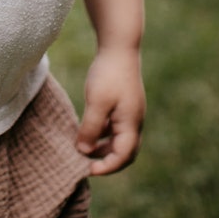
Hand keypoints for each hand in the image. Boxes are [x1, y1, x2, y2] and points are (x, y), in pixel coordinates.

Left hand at [76, 47, 145, 175]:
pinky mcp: (125, 105)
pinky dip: (104, 134)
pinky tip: (89, 130)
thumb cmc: (109, 75)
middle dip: (107, 161)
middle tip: (86, 164)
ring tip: (84, 149)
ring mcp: (131, 113)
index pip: (123, 157)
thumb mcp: (97, 103)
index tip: (88, 170)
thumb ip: (91, 129)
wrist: (119, 47)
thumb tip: (83, 151)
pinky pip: (116, 128)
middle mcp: (135, 122)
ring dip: (104, 148)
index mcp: (131, 124)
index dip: (107, 167)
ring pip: (120, 140)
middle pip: (125, 152)